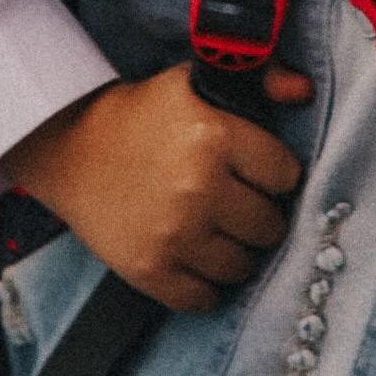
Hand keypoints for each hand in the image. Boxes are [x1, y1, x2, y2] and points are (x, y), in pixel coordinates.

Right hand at [6, 60, 313, 310]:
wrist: (72, 148)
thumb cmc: (145, 114)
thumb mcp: (198, 82)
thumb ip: (262, 77)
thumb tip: (304, 91)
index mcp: (216, 136)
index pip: (287, 176)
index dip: (274, 174)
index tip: (256, 172)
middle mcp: (199, 188)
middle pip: (270, 227)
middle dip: (259, 216)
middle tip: (238, 205)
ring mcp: (175, 235)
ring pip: (242, 267)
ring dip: (236, 253)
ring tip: (218, 232)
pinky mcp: (150, 270)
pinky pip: (204, 298)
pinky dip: (205, 285)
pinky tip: (196, 259)